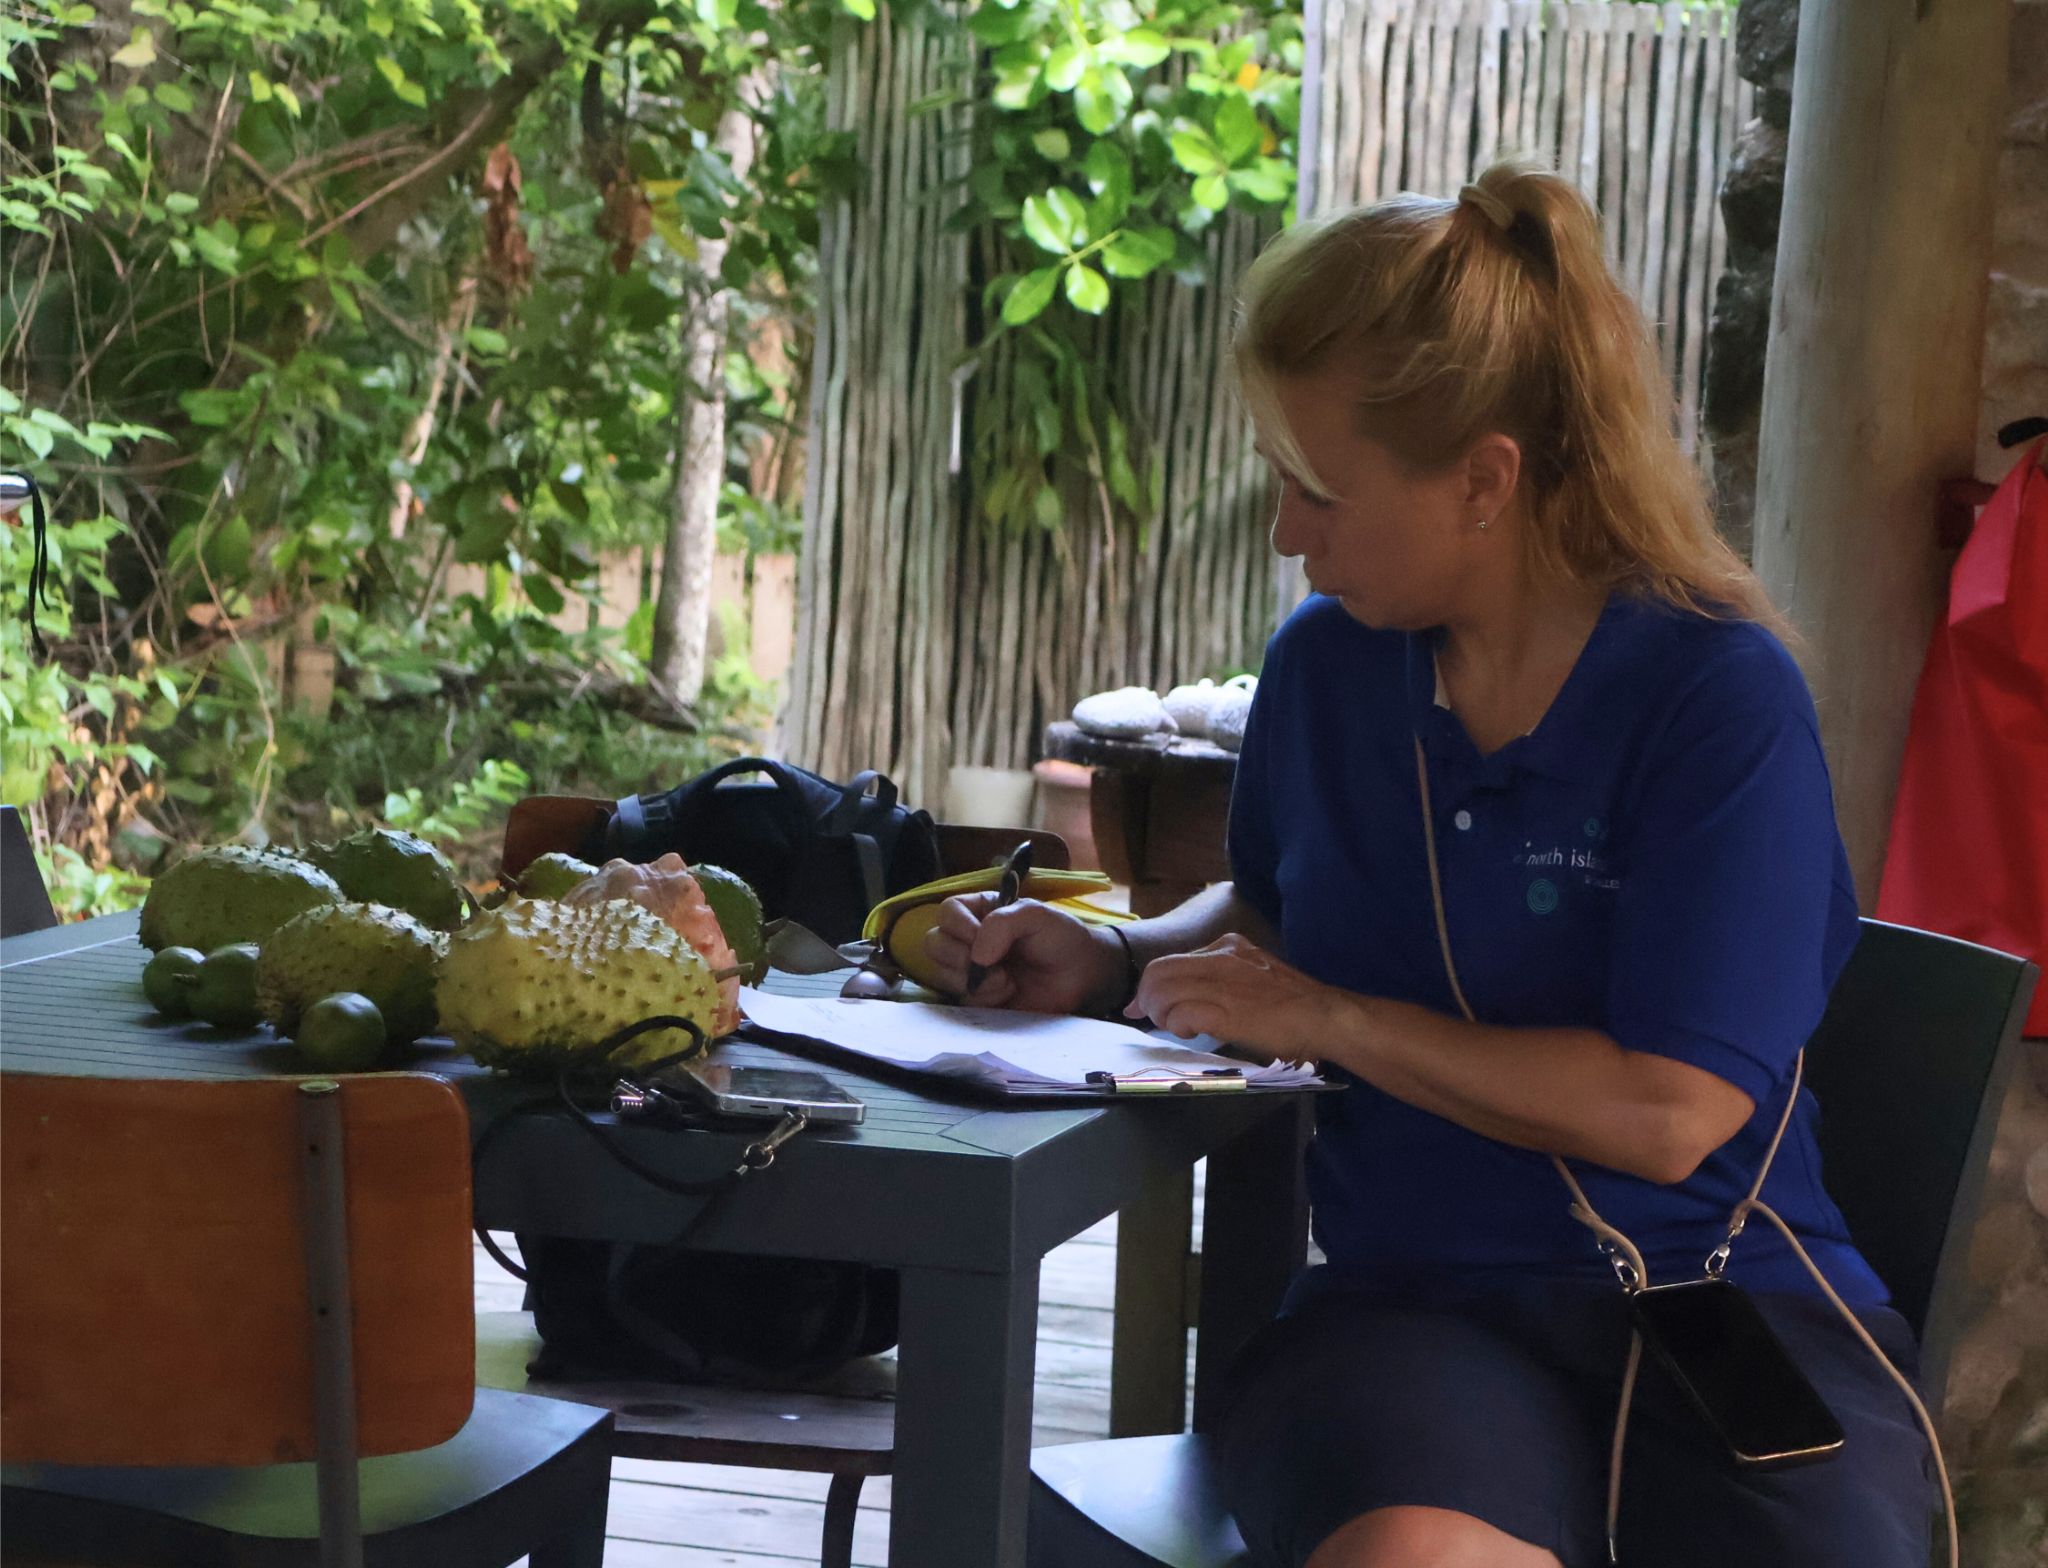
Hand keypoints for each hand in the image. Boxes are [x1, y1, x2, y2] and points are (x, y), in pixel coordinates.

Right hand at [922, 892, 1126, 1013]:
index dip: (959, 925)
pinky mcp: (977, 999)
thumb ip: (1004, 923)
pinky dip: (983, 998)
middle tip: (994, 962)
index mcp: (980, 912)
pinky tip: (1007, 994)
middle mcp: (968, 940)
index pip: (947, 912)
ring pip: (942, 974)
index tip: (980, 935)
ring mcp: (970, 971)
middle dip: (961, 956)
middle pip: (934, 944)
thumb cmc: (1060, 938)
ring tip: (1007, 980)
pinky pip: (960, 1000)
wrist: (1081, 976)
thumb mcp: (1036, 915)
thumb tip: (977, 955)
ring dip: (975, 980)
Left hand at [1128, 933, 1353, 1060]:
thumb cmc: (1293, 1004)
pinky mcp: (1225, 1009)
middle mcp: (1220, 957)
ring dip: (1161, 1014)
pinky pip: (1181, 1013)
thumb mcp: (1254, 975)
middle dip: (1146, 998)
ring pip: (1164, 991)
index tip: (1142, 1004)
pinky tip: (1192, 1033)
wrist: (1324, 1015)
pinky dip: (1177, 1025)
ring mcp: (1222, 982)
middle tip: (1146, 1019)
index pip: (1171, 960)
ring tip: (1176, 1028)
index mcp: (1227, 946)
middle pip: (1159, 972)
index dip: (1151, 984)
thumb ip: (1220, 980)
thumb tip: (1185, 999)